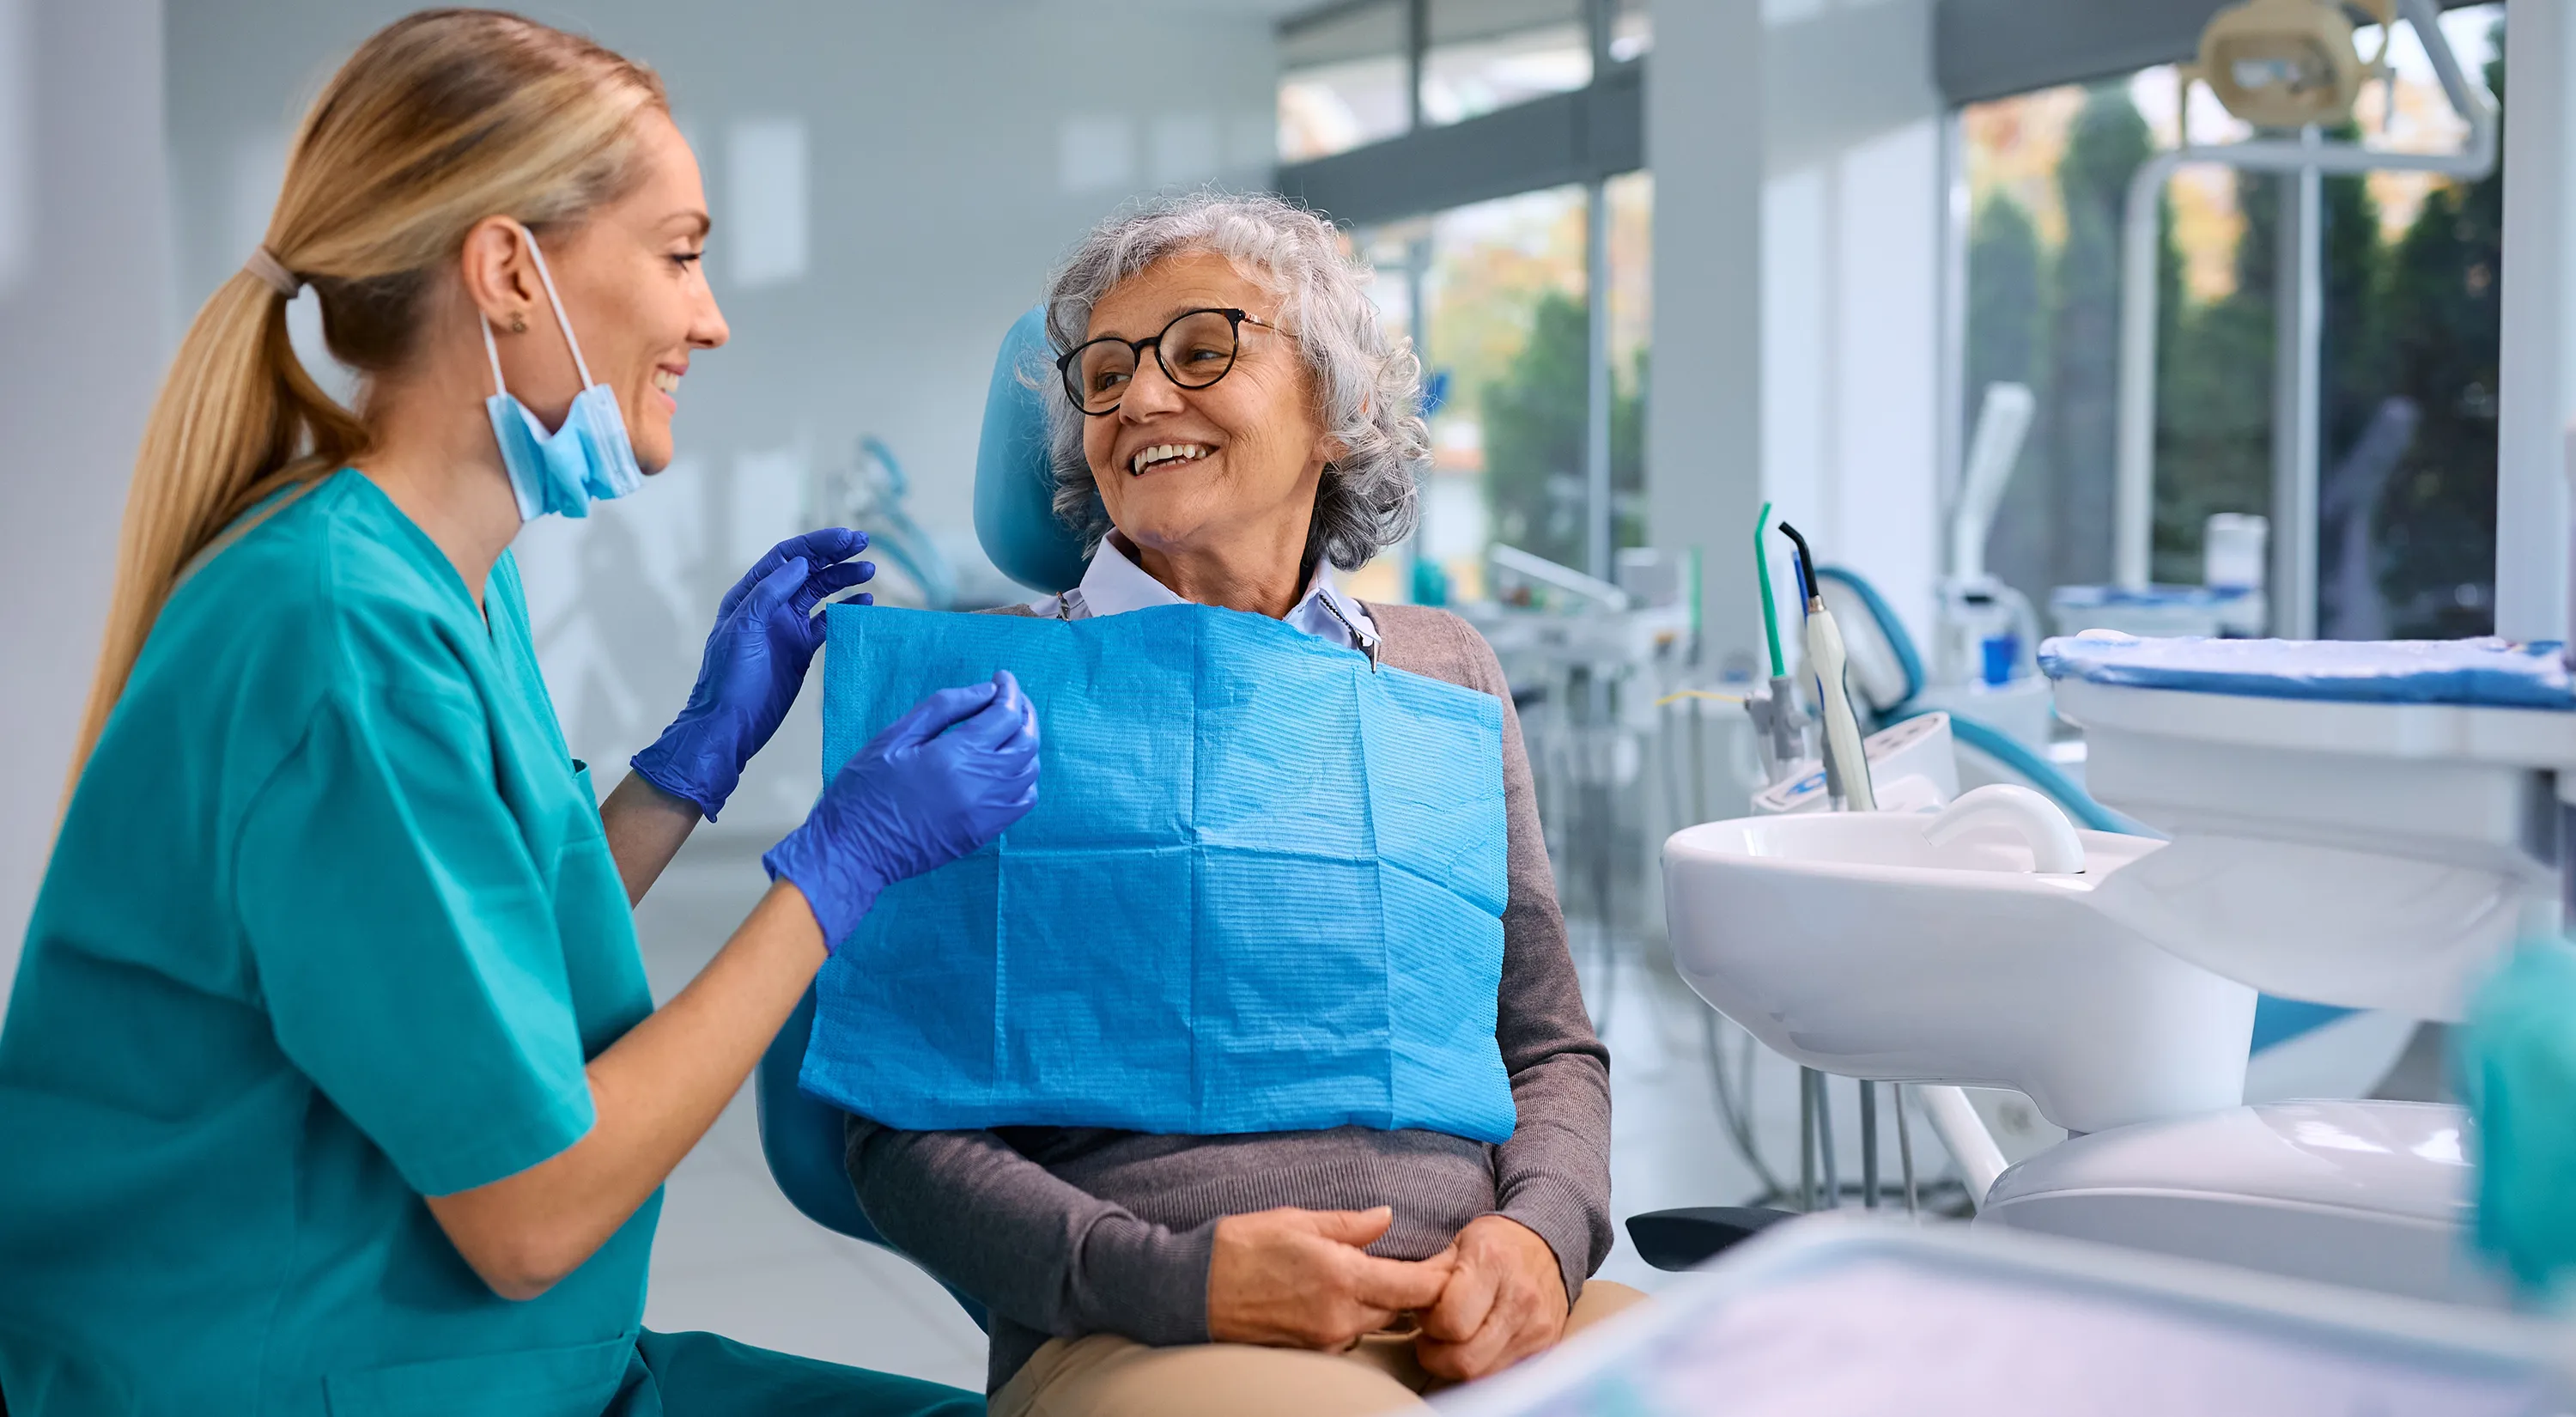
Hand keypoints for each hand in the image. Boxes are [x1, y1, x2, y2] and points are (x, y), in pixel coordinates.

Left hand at [631, 529, 874, 819]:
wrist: (729, 725)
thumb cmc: (729, 678)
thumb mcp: (743, 629)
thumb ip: (769, 593)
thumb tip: (800, 563)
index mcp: (751, 594)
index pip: (787, 557)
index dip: (817, 544)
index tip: (847, 538)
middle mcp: (770, 606)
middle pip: (807, 570)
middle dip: (835, 555)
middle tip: (865, 544)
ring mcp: (787, 627)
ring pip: (821, 593)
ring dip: (844, 579)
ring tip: (870, 571)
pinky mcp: (801, 650)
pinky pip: (827, 623)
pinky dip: (846, 610)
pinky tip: (865, 603)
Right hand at [762, 670, 1039, 947]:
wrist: (854, 849)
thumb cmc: (865, 788)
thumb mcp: (894, 737)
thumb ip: (943, 708)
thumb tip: (986, 692)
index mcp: (956, 756)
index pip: (1005, 716)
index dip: (1009, 692)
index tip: (1002, 679)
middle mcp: (981, 785)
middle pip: (1026, 741)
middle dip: (1024, 713)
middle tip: (1010, 699)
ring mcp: (987, 813)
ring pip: (1030, 771)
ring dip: (1027, 744)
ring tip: (1010, 729)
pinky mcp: (984, 832)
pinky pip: (1023, 801)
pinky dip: (1025, 777)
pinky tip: (1008, 766)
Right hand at [1207, 1206, 1455, 1350]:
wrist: (1192, 1289)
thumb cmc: (1241, 1246)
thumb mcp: (1297, 1220)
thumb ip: (1349, 1225)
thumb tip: (1385, 1217)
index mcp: (1342, 1277)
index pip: (1413, 1287)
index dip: (1440, 1278)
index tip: (1452, 1264)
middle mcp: (1339, 1316)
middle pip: (1398, 1308)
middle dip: (1407, 1288)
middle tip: (1409, 1261)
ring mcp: (1325, 1338)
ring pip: (1373, 1322)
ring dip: (1377, 1301)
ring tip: (1358, 1272)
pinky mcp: (1311, 1350)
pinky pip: (1347, 1333)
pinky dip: (1351, 1314)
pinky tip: (1330, 1293)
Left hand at [1413, 1216, 1568, 1381]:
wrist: (1549, 1245)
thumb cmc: (1497, 1243)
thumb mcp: (1458, 1243)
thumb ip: (1427, 1274)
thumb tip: (1396, 1299)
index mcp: (1492, 1263)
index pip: (1451, 1320)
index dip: (1430, 1324)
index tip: (1426, 1314)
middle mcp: (1520, 1298)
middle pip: (1465, 1358)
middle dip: (1437, 1354)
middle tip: (1433, 1336)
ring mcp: (1536, 1327)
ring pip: (1482, 1374)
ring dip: (1457, 1364)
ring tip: (1453, 1339)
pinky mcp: (1545, 1346)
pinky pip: (1502, 1374)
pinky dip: (1481, 1366)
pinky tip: (1475, 1345)